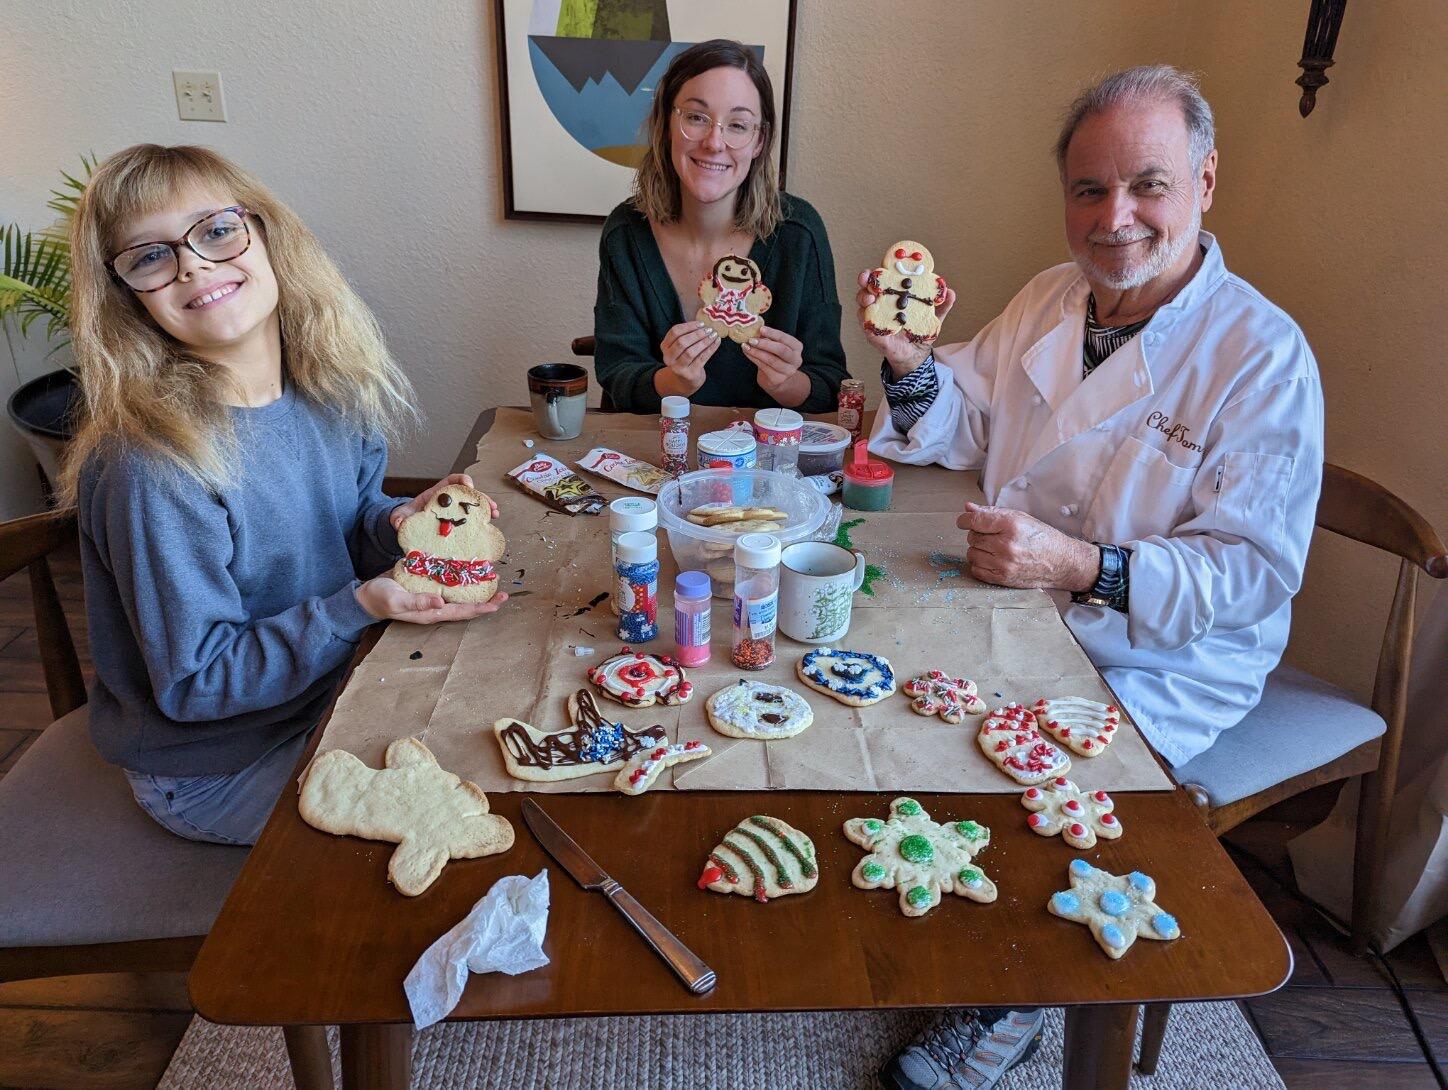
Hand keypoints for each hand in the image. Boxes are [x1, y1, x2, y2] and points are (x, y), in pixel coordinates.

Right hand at [356, 577, 508, 623]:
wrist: (365, 595)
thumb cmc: (379, 598)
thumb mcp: (396, 600)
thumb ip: (418, 602)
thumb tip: (441, 603)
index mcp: (431, 612)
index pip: (463, 612)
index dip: (482, 608)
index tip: (498, 602)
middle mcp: (436, 606)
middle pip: (466, 605)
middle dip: (485, 600)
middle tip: (504, 592)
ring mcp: (432, 596)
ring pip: (459, 594)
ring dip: (475, 588)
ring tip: (491, 579)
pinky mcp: (427, 585)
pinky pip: (448, 583)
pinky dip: (460, 577)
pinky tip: (468, 569)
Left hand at [389, 474, 497, 530]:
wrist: (409, 527)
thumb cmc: (407, 518)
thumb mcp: (400, 517)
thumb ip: (399, 518)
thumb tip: (399, 524)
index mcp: (437, 494)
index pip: (451, 481)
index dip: (462, 480)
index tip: (469, 485)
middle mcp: (449, 500)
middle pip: (468, 494)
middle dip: (480, 497)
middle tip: (490, 505)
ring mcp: (454, 511)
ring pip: (473, 506)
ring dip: (485, 508)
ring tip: (494, 514)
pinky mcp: (457, 522)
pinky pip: (471, 519)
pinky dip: (480, 521)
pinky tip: (488, 525)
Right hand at [660, 321, 719, 394]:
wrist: (686, 380)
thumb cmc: (685, 358)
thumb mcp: (681, 347)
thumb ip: (688, 335)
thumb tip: (704, 324)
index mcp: (665, 346)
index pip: (675, 332)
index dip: (688, 326)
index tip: (701, 324)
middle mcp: (668, 358)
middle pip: (682, 342)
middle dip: (697, 334)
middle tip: (709, 330)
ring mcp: (678, 367)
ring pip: (691, 352)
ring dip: (704, 342)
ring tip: (713, 335)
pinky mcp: (690, 374)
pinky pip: (701, 359)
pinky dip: (710, 349)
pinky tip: (716, 342)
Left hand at [743, 326, 803, 391]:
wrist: (776, 378)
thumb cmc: (774, 357)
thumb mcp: (774, 346)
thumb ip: (768, 338)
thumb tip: (754, 329)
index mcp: (797, 347)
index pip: (785, 338)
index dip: (773, 333)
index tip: (760, 329)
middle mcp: (796, 359)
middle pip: (781, 350)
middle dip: (765, 344)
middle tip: (751, 339)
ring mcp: (788, 371)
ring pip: (771, 359)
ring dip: (756, 352)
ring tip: (745, 346)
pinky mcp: (778, 379)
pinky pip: (764, 367)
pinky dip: (753, 358)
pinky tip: (747, 353)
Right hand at [857, 269, 955, 378]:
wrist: (916, 354)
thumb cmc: (920, 332)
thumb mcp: (934, 316)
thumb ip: (942, 305)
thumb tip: (950, 292)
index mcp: (894, 296)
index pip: (884, 279)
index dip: (880, 271)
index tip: (882, 265)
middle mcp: (881, 305)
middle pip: (868, 288)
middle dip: (865, 280)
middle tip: (868, 278)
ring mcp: (875, 319)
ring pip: (863, 305)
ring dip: (863, 298)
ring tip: (871, 298)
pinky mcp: (874, 334)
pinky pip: (866, 325)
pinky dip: (866, 320)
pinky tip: (869, 317)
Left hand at [956, 502, 1098, 590]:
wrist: (1061, 562)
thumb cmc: (1040, 537)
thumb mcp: (1019, 517)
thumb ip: (991, 512)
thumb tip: (967, 508)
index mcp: (1010, 525)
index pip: (974, 521)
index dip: (964, 520)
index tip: (963, 521)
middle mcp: (1005, 544)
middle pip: (972, 537)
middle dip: (978, 534)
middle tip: (993, 536)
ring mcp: (1003, 564)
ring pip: (971, 554)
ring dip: (978, 550)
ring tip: (994, 548)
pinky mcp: (1002, 578)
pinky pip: (976, 570)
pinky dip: (981, 564)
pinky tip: (993, 560)